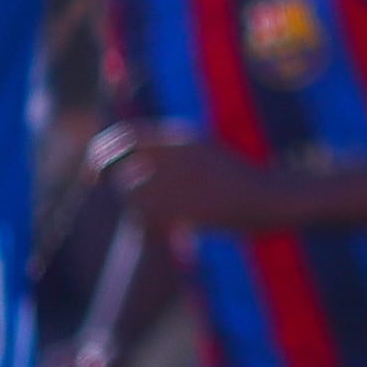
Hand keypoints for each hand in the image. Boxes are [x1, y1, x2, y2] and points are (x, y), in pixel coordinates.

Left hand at [92, 124, 298, 234]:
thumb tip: (129, 166)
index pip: (122, 136)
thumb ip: (170, 154)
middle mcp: (173, 153)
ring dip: (141, 213)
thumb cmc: (243, 180)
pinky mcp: (178, 205)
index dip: (101, 152)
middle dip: (126, 192)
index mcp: (180, 135)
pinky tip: (175, 231)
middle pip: (121, 172)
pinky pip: (144, 219)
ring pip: (131, 198)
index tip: (94, 171)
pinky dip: (151, 229)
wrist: (272, 198)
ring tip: (173, 219)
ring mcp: (176, 179)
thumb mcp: (206, 153)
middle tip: (146, 208)